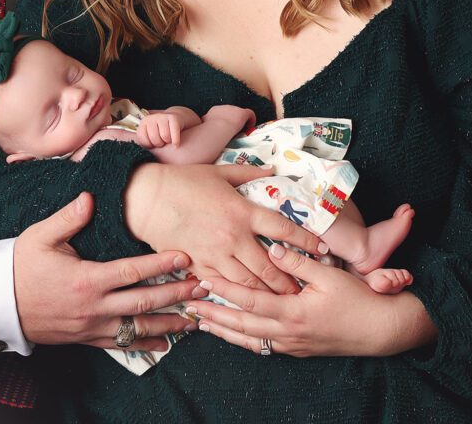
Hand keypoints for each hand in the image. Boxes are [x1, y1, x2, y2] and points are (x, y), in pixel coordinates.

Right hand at [13, 193, 201, 351]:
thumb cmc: (20, 265)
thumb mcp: (41, 236)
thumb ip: (69, 217)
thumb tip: (90, 197)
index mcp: (86, 279)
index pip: (131, 271)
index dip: (160, 264)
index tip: (184, 257)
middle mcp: (94, 306)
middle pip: (144, 301)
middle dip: (176, 295)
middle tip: (203, 287)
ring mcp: (92, 326)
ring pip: (138, 327)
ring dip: (169, 323)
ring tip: (195, 318)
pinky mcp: (88, 338)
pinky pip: (122, 344)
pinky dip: (145, 343)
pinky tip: (164, 343)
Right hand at [124, 163, 325, 294]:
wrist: (147, 197)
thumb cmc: (184, 180)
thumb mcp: (219, 171)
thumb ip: (248, 173)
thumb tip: (272, 170)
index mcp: (241, 210)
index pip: (283, 228)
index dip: (306, 240)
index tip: (324, 249)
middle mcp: (233, 236)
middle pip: (271, 266)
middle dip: (290, 281)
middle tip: (305, 290)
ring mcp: (216, 254)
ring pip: (250, 283)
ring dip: (268, 293)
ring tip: (283, 301)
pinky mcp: (199, 265)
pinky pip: (223, 286)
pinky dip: (237, 295)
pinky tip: (248, 302)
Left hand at [136, 112, 182, 148]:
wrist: (174, 119)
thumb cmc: (160, 132)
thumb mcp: (149, 135)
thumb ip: (144, 141)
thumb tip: (139, 151)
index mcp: (144, 123)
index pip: (142, 138)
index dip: (148, 145)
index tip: (152, 144)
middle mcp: (152, 118)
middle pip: (154, 138)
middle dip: (159, 143)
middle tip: (161, 141)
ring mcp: (162, 117)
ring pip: (165, 136)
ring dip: (168, 141)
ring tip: (168, 139)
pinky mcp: (173, 118)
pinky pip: (174, 135)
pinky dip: (176, 141)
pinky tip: (175, 143)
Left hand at [187, 242, 437, 357]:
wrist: (383, 331)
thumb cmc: (359, 299)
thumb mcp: (329, 275)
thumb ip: (297, 260)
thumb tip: (271, 247)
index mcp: (293, 312)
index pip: (249, 301)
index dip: (224, 291)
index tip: (202, 281)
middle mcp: (288, 333)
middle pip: (242, 326)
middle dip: (214, 317)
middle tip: (188, 307)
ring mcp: (292, 344)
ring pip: (249, 339)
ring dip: (224, 331)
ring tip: (201, 323)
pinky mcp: (298, 348)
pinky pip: (263, 345)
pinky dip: (244, 339)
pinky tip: (232, 334)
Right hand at [204, 105, 256, 132]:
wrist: (218, 128)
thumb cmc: (210, 132)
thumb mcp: (203, 129)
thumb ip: (204, 128)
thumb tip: (203, 134)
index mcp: (214, 111)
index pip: (220, 114)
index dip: (224, 120)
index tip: (225, 128)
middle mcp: (224, 108)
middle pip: (230, 112)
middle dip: (232, 119)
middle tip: (234, 129)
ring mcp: (233, 109)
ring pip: (239, 113)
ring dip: (240, 120)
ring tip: (242, 129)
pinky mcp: (242, 113)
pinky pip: (250, 114)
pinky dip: (251, 120)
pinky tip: (251, 126)